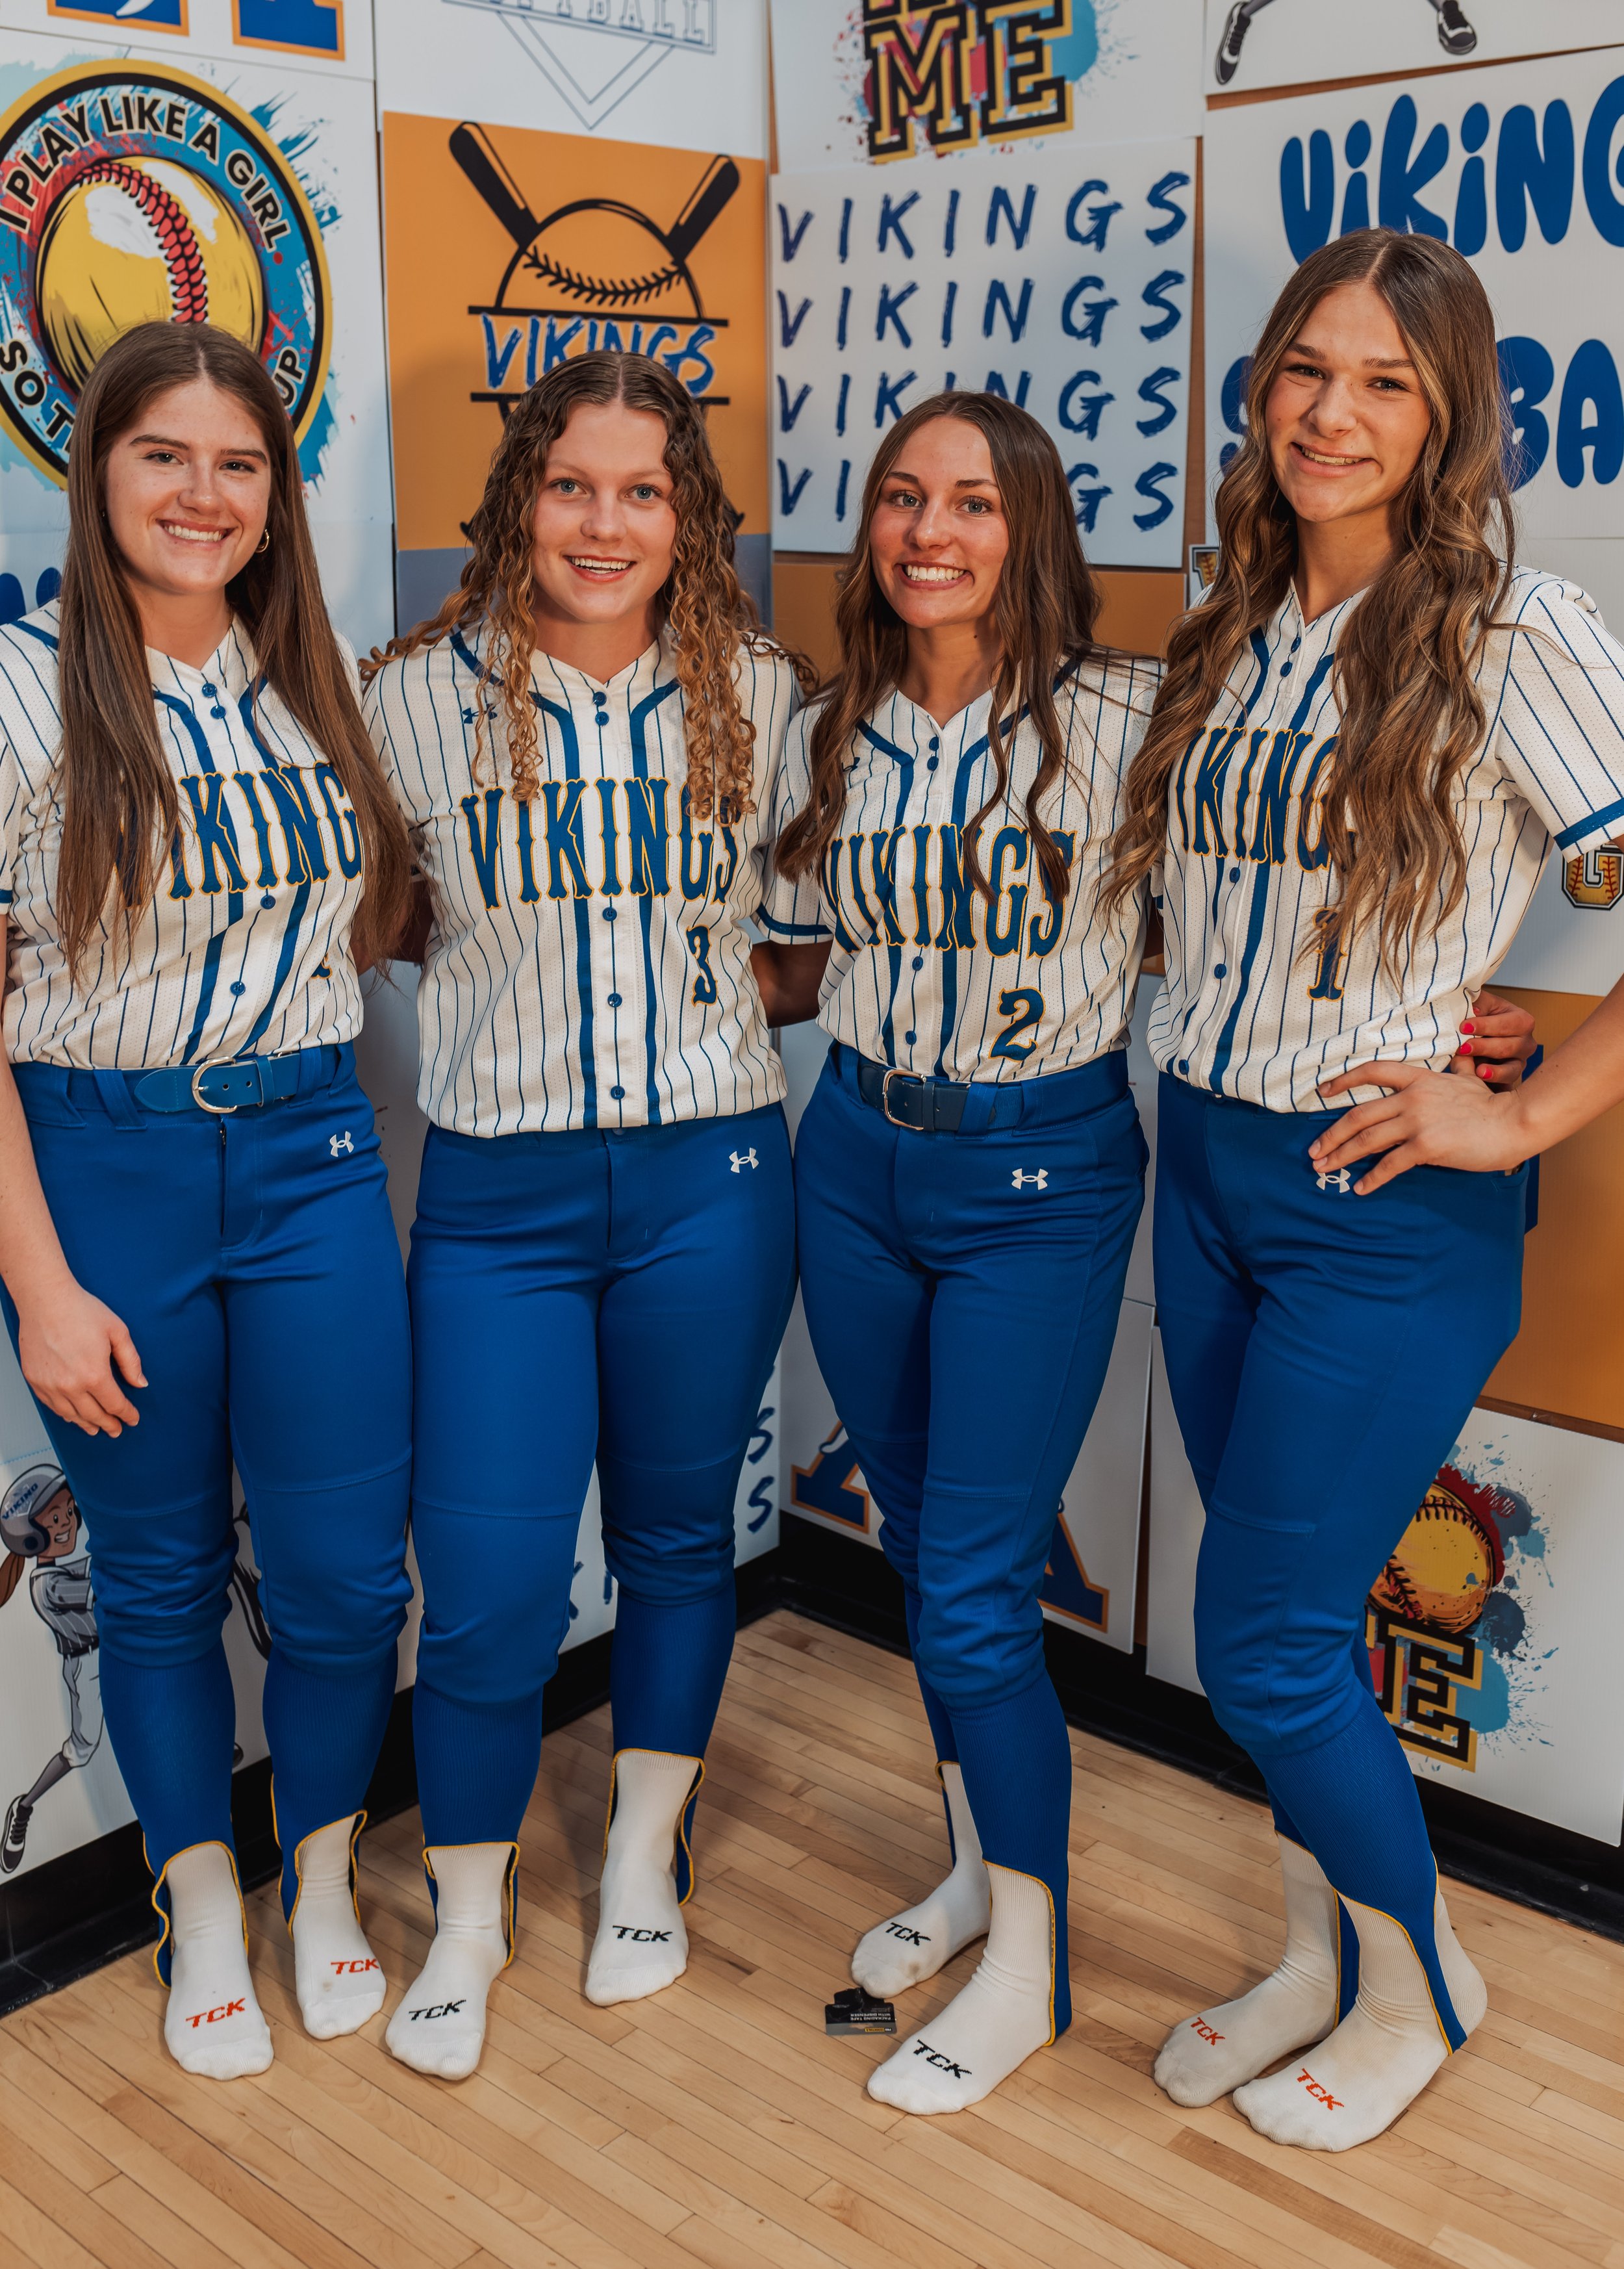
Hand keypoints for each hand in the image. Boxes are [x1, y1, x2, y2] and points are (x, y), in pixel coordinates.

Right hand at [16, 1282, 145, 1435]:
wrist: (45, 1300)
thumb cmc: (81, 1311)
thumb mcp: (118, 1332)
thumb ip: (131, 1361)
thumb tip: (140, 1383)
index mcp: (95, 1374)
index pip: (115, 1404)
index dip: (127, 1414)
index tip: (133, 1419)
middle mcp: (70, 1385)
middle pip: (94, 1415)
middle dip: (108, 1424)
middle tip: (116, 1430)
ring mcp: (49, 1385)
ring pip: (71, 1415)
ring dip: (86, 1424)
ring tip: (96, 1429)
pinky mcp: (35, 1380)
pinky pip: (52, 1406)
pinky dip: (65, 1414)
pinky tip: (72, 1416)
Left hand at [1310, 1061, 1529, 1192]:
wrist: (1514, 1122)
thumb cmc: (1494, 1105)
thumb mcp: (1469, 1080)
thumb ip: (1458, 1069)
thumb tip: (1461, 1055)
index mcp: (1419, 1079)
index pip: (1372, 1071)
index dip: (1343, 1080)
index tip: (1323, 1091)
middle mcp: (1412, 1098)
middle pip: (1359, 1114)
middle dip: (1332, 1135)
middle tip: (1314, 1151)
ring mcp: (1418, 1122)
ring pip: (1367, 1139)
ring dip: (1342, 1156)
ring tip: (1324, 1169)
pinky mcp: (1427, 1146)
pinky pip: (1391, 1164)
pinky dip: (1373, 1178)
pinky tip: (1361, 1188)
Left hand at [1454, 988, 1535, 1089]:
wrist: (1475, 1037)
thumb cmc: (1480, 1018)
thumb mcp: (1480, 1005)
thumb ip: (1478, 1004)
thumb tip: (1475, 1010)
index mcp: (1522, 1021)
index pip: (1511, 1023)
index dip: (1487, 1025)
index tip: (1464, 1027)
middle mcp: (1525, 1043)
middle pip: (1511, 1047)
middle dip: (1485, 1047)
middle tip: (1463, 1048)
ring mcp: (1519, 1063)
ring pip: (1512, 1069)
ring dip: (1494, 1071)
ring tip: (1478, 1071)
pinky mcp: (1509, 1080)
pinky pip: (1505, 1086)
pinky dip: (1495, 1087)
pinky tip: (1482, 1087)